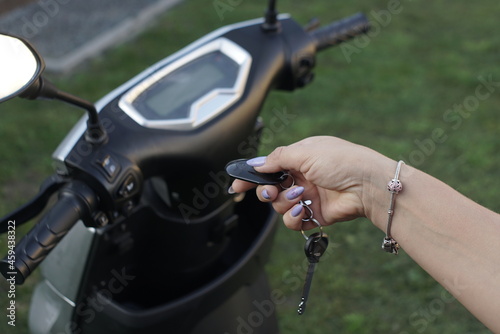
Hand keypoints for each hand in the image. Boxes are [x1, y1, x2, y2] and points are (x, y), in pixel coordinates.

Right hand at [230, 136, 392, 229]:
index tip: (236, 187)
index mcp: (299, 158)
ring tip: (299, 197)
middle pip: (270, 189)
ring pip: (279, 206)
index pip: (269, 168)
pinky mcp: (314, 215)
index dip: (252, 177)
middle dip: (266, 192)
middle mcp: (301, 177)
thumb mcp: (306, 151)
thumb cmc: (342, 161)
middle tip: (270, 192)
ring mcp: (307, 197)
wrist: (368, 185)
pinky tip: (303, 211)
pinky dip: (293, 218)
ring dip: (284, 203)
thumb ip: (278, 158)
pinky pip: (292, 221)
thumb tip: (256, 164)